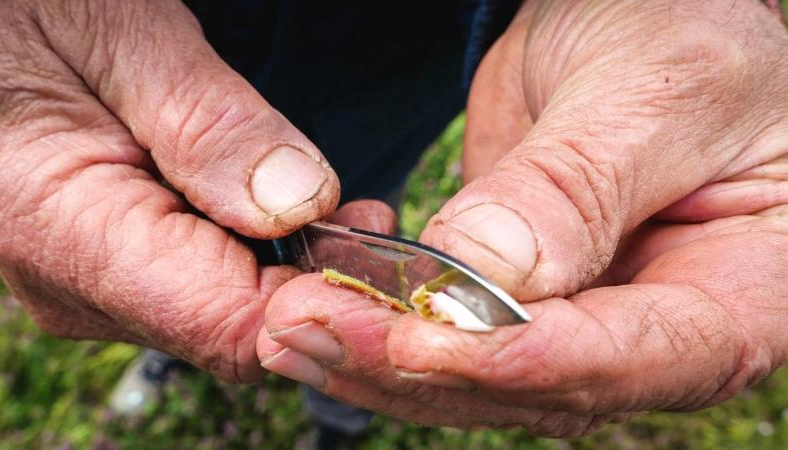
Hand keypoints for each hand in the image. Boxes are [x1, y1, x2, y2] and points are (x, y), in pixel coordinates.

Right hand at [0, 0, 339, 382]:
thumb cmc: (38, 13)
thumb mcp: (123, 36)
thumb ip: (207, 123)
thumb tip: (296, 205)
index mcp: (65, 233)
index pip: (223, 324)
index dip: (314, 297)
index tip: (371, 237)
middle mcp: (80, 286)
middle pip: (236, 330)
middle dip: (314, 278)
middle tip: (368, 212)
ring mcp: (102, 288)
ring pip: (232, 317)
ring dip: (297, 267)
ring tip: (339, 207)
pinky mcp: (125, 275)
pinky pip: (214, 293)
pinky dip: (267, 260)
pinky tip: (294, 215)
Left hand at [259, 0, 787, 434]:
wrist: (639, 23)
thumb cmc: (685, 36)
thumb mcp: (656, 88)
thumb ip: (581, 184)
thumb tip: (491, 273)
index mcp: (742, 290)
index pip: (642, 355)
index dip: (526, 358)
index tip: (420, 342)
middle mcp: (661, 328)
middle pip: (542, 386)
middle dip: (419, 367)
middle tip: (310, 327)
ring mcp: (585, 322)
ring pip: (481, 376)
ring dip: (378, 358)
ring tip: (287, 327)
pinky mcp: (519, 302)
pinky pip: (450, 334)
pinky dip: (382, 327)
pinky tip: (317, 309)